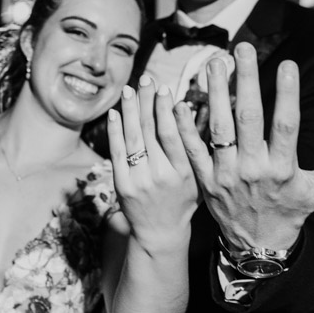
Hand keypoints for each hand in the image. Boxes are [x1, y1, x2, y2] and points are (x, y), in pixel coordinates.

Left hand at [107, 74, 199, 252]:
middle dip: (147, 101)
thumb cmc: (183, 201)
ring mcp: (139, 180)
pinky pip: (117, 152)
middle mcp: (161, 175)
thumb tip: (186, 110)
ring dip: (130, 110)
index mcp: (184, 172)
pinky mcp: (121, 184)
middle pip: (151, 130)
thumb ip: (195, 148)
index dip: (167, 109)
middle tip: (146, 79)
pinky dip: (115, 130)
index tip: (166, 88)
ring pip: (133, 137)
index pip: (173, 133)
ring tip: (129, 89)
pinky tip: (116, 112)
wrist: (160, 233)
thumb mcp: (198, 177)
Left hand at [179, 42, 313, 250]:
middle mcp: (254, 169)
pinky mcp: (206, 180)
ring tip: (213, 62)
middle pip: (248, 119)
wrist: (257, 246)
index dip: (288, 95)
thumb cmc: (290, 211)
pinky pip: (192, 149)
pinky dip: (185, 126)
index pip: (287, 126)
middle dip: (245, 81)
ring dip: (214, 93)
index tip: (288, 64)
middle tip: (242, 48)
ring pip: (219, 128)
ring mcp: (227, 174)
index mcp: (283, 168)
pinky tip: (179, 100)